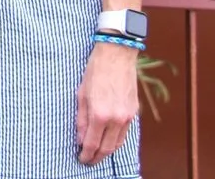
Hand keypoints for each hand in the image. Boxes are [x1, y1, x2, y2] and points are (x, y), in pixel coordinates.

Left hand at [75, 42, 139, 164]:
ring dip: (107, 151)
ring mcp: (128, 116)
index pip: (92, 143)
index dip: (86, 154)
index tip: (81, 159)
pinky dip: (116, 140)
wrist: (116, 54)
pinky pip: (125, 133)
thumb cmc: (95, 71)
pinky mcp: (134, 112)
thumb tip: (80, 138)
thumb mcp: (81, 94)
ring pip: (118, 143)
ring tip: (97, 153)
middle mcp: (116, 118)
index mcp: (100, 114)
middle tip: (88, 160)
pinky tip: (108, 139)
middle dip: (97, 157)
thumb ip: (81, 118)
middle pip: (107, 148)